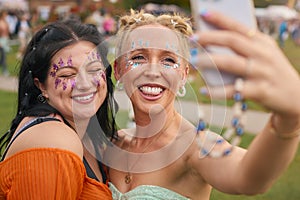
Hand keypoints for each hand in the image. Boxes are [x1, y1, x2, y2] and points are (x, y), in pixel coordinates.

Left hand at [192, 11, 299, 125]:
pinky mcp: (260, 91)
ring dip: (209, 61)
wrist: (295, 96)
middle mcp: (262, 54)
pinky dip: (217, 91)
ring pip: (231, 63)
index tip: (203, 13)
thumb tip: (212, 42)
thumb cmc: (271, 71)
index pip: (238, 27)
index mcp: (262, 42)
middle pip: (232, 41)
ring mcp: (261, 72)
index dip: (220, 19)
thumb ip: (244, 46)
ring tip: (193, 60)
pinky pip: (234, 90)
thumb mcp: (264, 54)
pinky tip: (203, 90)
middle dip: (210, 38)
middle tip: (192, 38)